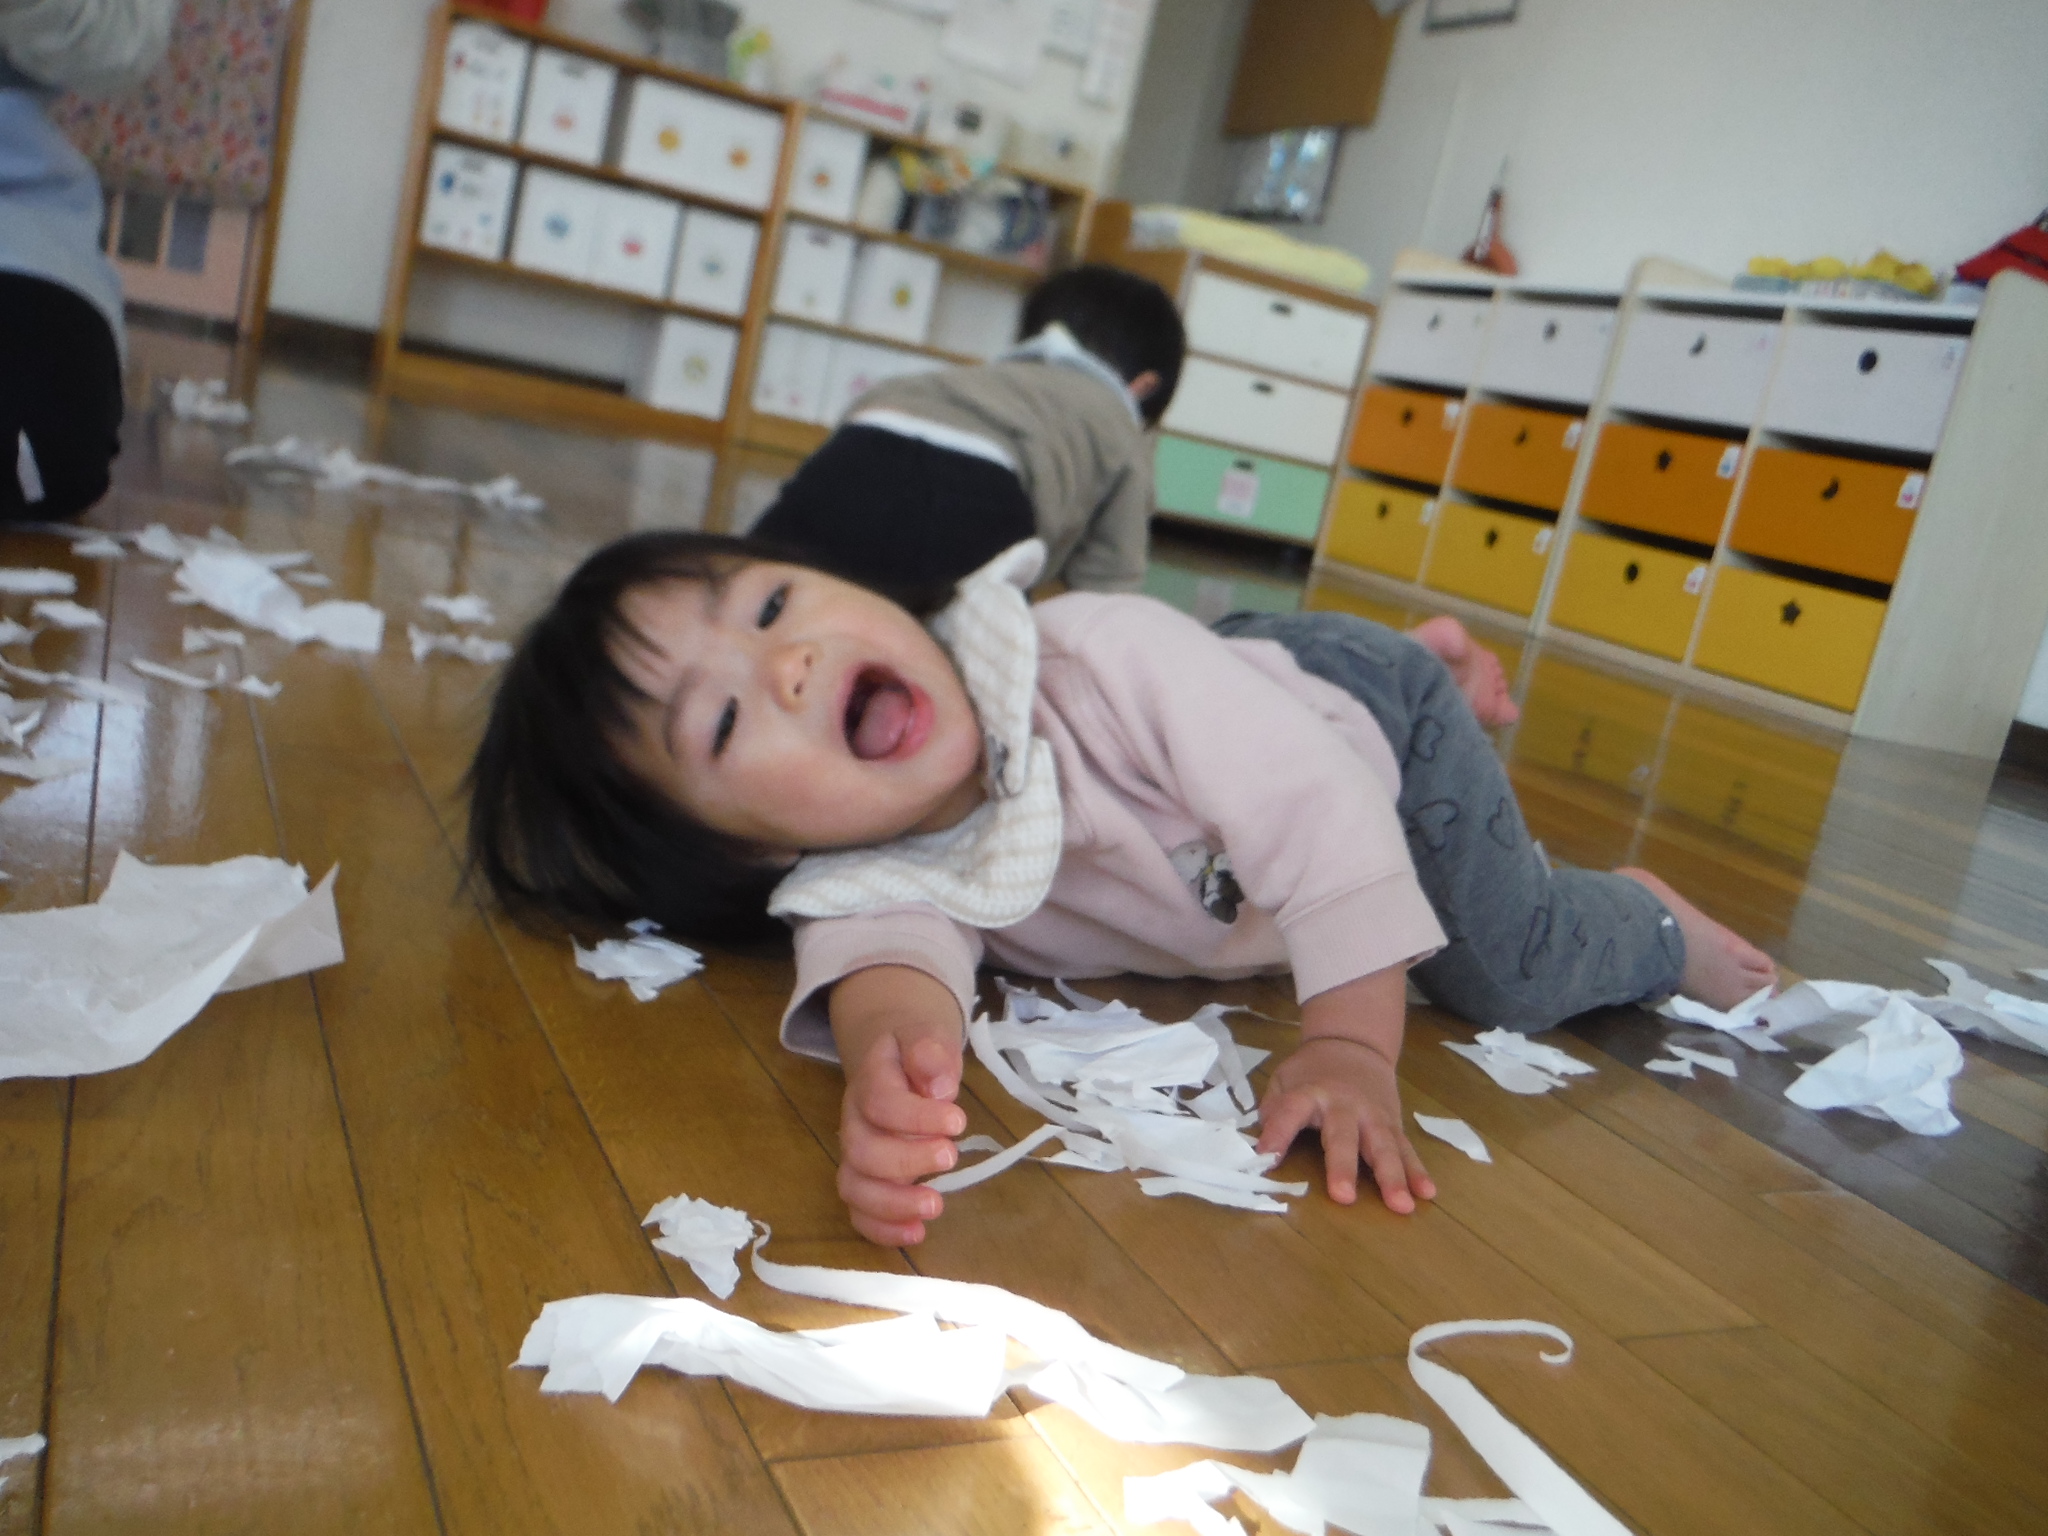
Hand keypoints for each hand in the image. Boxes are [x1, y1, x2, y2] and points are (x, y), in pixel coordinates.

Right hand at [838, 1028, 965, 1245]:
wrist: (893, 1057)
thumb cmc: (915, 1052)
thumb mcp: (927, 1035)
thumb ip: (930, 1051)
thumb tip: (939, 1086)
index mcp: (869, 1081)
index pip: (880, 1102)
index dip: (916, 1116)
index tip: (957, 1121)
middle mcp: (855, 1121)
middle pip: (862, 1151)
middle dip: (907, 1160)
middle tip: (951, 1156)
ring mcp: (855, 1155)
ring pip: (855, 1187)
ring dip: (892, 1203)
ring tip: (934, 1206)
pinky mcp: (865, 1181)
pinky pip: (859, 1212)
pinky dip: (882, 1230)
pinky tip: (917, 1233)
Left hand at [1255, 1035, 1434, 1213]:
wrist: (1355, 1044)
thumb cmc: (1312, 1070)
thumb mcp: (1284, 1078)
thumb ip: (1274, 1109)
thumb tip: (1261, 1145)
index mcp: (1310, 1093)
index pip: (1291, 1111)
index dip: (1277, 1133)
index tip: (1266, 1158)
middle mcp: (1344, 1105)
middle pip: (1344, 1136)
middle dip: (1344, 1166)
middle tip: (1343, 1197)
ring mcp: (1373, 1116)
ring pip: (1384, 1146)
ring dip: (1393, 1177)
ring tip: (1401, 1205)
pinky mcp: (1394, 1124)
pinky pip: (1406, 1149)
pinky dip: (1417, 1171)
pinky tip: (1426, 1193)